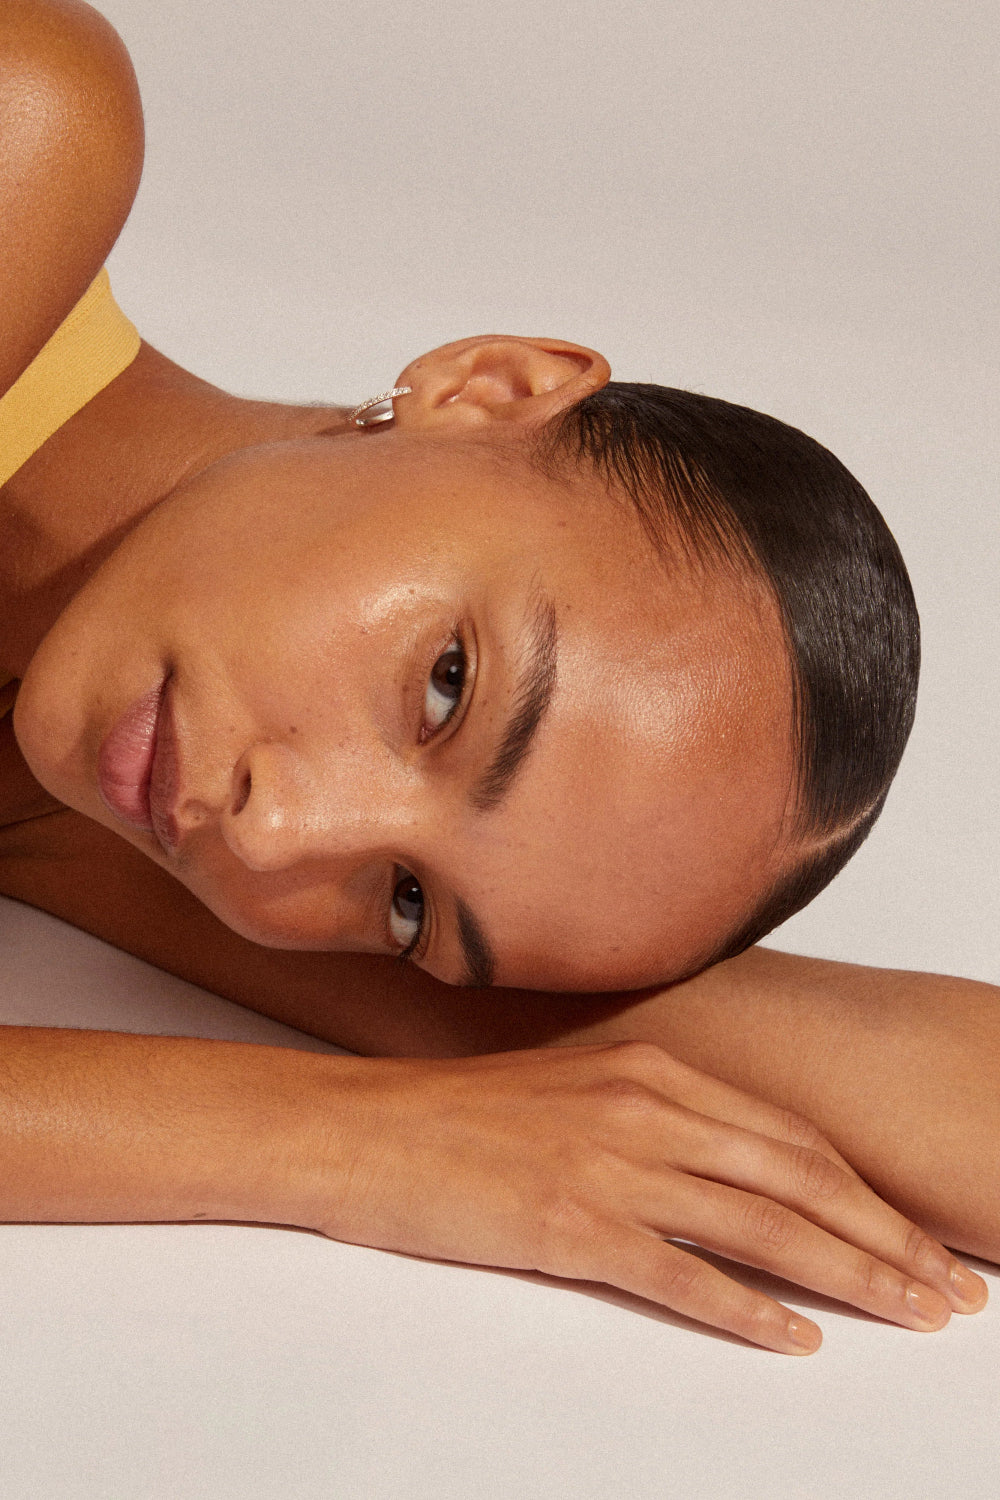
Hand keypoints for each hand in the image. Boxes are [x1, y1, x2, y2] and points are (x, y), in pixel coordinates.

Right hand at [306, 1041, 987, 1353]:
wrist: (360, 1127)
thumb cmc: (458, 1114)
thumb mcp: (572, 1090)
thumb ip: (652, 1115)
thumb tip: (727, 1168)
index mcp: (649, 1067)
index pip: (788, 1135)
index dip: (865, 1190)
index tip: (916, 1233)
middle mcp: (642, 1105)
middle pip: (796, 1179)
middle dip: (886, 1238)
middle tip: (949, 1289)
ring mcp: (608, 1162)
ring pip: (758, 1224)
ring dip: (847, 1276)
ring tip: (909, 1315)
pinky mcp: (567, 1222)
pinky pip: (679, 1272)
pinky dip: (747, 1310)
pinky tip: (795, 1340)